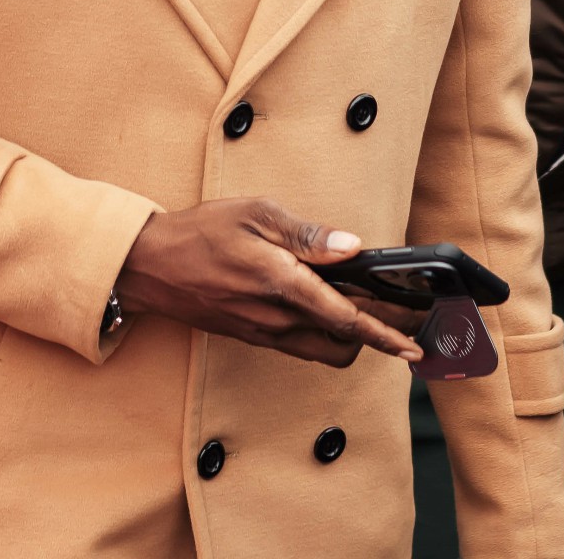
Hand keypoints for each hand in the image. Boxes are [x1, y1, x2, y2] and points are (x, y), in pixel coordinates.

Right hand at [116, 198, 425, 367]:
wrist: (150, 266)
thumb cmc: (202, 232)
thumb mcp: (255, 213)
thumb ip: (306, 234)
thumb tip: (351, 246)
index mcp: (282, 284)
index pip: (346, 318)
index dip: (386, 334)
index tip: (413, 343)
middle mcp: (276, 318)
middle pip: (344, 342)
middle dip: (379, 335)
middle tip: (404, 317)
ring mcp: (264, 332)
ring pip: (325, 350)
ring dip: (352, 337)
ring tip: (369, 310)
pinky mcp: (253, 336)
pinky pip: (301, 345)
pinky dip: (325, 333)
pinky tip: (328, 308)